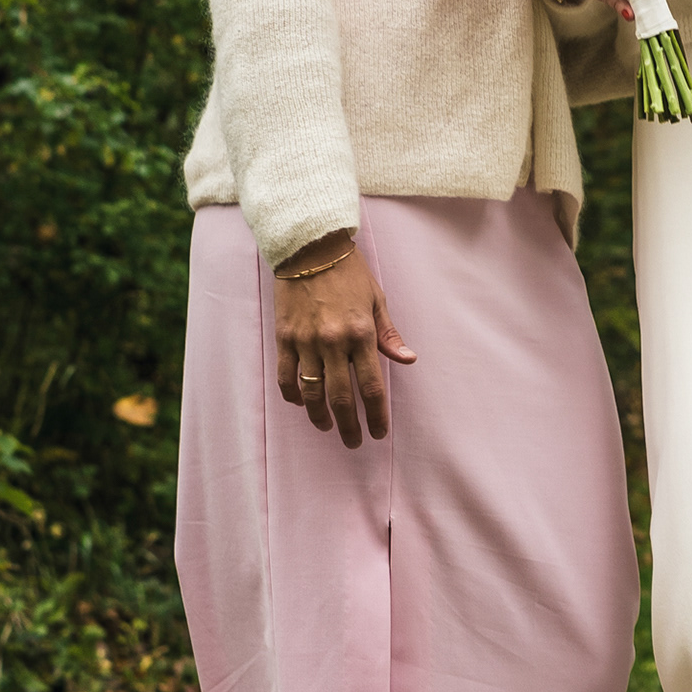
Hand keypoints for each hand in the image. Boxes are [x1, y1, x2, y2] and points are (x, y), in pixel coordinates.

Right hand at [274, 237, 417, 446]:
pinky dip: (294, 395)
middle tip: (355, 442)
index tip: (379, 433)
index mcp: (361, 333)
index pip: (372, 386)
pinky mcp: (284, 338)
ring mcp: (305, 341)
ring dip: (320, 417)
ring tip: (328, 428)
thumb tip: (407, 360)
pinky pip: (287, 376)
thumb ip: (389, 335)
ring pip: (312, 392)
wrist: (309, 249)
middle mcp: (333, 342)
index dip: (376, 414)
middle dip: (349, 425)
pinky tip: (302, 404)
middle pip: (341, 397)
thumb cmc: (349, 273)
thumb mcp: (377, 300)